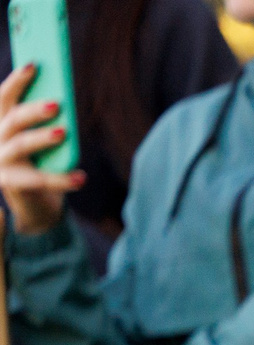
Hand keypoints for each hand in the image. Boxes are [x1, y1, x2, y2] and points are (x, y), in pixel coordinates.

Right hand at [0, 64, 82, 237]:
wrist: (36, 205)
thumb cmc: (43, 165)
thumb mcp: (43, 141)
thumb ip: (47, 122)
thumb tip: (63, 100)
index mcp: (1, 122)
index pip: (4, 97)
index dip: (17, 81)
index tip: (34, 65)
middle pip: (13, 119)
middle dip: (33, 109)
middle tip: (56, 104)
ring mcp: (1, 162)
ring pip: (21, 145)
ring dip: (42, 137)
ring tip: (64, 132)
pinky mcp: (11, 184)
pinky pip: (38, 179)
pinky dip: (61, 179)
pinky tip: (82, 177)